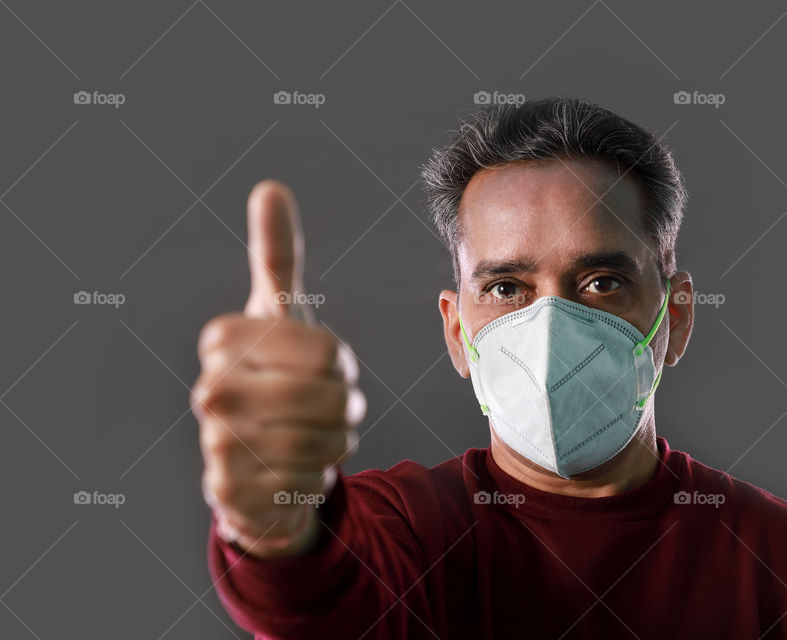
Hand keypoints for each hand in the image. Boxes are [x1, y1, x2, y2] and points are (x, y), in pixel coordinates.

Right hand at [192, 180, 364, 557]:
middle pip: (329, 398)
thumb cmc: (274, 373)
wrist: (251, 456)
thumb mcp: (281, 314)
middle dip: (344, 407)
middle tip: (332, 409)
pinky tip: (294, 470)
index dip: (341, 365)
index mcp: (225, 339)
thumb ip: (277, 254)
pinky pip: (304, 486)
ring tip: (318, 436)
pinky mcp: (226, 494)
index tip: (323, 367)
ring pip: (320, 444)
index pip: (327, 351)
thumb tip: (269, 188)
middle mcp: (210, 388)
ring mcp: (213, 443)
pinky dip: (314, 479)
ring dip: (335, 443)